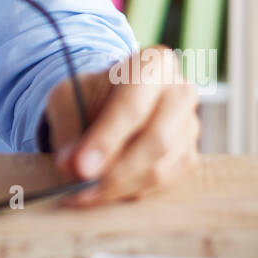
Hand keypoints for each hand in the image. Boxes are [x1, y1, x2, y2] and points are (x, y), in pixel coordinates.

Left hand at [43, 45, 200, 206]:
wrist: (109, 100)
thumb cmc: (90, 94)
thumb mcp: (67, 97)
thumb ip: (67, 130)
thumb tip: (71, 168)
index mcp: (154, 63)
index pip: (132, 105)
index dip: (106, 139)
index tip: (80, 168)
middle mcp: (181, 92)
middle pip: (156, 140)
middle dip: (114, 171)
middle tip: (79, 188)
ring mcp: (190, 126)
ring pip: (160, 168)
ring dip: (118, 187)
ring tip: (82, 194)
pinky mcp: (189, 157)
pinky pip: (163, 184)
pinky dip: (130, 193)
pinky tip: (104, 191)